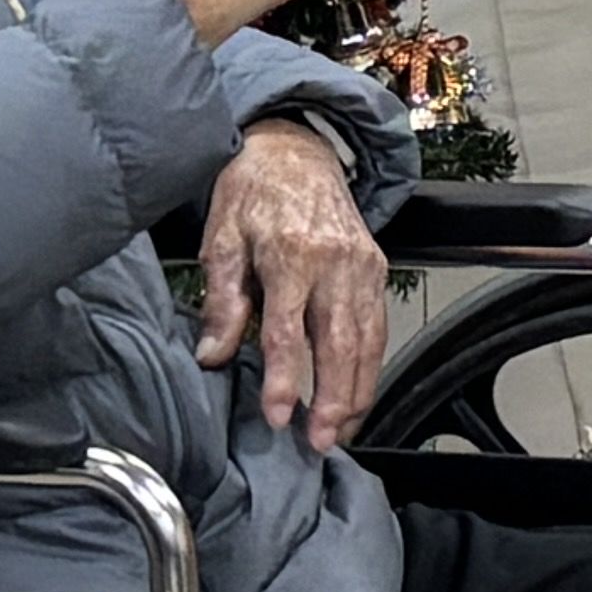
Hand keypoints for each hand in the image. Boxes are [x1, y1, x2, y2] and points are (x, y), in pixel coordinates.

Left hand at [197, 120, 388, 451]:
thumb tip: (213, 356)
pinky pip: (378, 323)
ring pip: (368, 337)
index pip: (290, 329)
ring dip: (359, 388)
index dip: (286, 378)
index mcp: (291, 253)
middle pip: (340, 340)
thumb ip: (222, 301)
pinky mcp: (376, 266)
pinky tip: (360, 391)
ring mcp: (362, 264)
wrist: (295, 150)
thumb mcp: (222, 240)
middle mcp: (335, 261)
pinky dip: (372, 363)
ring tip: (344, 429)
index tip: (279, 416)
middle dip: (335, 397)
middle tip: (323, 440)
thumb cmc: (252, 193)